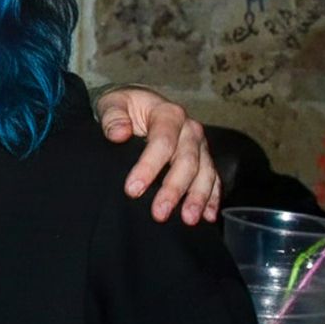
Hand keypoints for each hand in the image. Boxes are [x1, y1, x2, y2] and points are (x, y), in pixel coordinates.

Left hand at [95, 85, 219, 224]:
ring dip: (198, 197)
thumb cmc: (123, 107)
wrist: (138, 105)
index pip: (162, 142)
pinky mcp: (203, 158)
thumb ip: (113, 117)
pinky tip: (208, 216)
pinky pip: (213, 178)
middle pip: (187, 161)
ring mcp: (199, 145)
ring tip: (188, 219)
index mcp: (168, 114)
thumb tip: (119, 134)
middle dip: (174, 189)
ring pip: (205, 172)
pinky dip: (212, 197)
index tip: (132, 190)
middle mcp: (189, 129)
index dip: (149, 167)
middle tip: (159, 213)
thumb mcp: (112, 104)